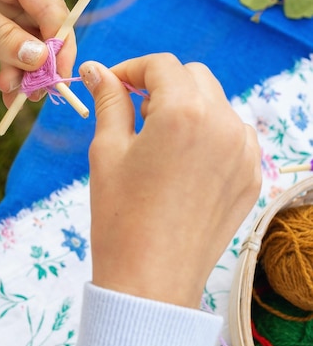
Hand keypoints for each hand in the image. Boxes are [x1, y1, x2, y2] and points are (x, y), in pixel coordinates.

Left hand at [0, 0, 73, 106]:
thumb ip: (0, 34)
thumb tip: (39, 58)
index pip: (48, 3)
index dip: (58, 41)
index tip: (58, 75)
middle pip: (44, 25)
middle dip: (42, 61)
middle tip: (39, 94)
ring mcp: (2, 4)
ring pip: (31, 44)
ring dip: (27, 73)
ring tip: (16, 97)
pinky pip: (12, 52)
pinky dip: (13, 73)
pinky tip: (8, 92)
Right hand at [80, 55, 260, 307]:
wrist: (150, 280)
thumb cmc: (119, 215)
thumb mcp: (107, 150)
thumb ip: (109, 100)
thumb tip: (95, 69)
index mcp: (184, 112)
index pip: (161, 65)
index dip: (131, 69)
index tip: (112, 85)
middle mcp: (224, 124)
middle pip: (193, 77)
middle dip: (161, 84)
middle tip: (132, 112)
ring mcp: (245, 152)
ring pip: (216, 103)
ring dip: (186, 106)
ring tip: (157, 140)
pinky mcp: (250, 176)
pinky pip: (231, 135)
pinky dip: (207, 133)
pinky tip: (181, 161)